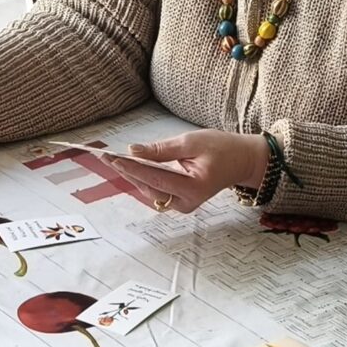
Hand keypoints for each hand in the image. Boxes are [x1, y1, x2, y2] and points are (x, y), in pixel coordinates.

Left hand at [103, 130, 268, 212]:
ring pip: (149, 191)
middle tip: (105, 156)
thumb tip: (134, 151)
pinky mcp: (179, 202)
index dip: (133, 168)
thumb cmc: (222, 149)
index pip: (156, 178)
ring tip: (113, 159)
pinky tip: (129, 166)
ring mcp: (182, 205)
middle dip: (127, 171)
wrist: (240, 162)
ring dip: (132, 175)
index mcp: (194, 188)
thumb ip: (162, 149)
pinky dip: (142, 178)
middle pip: (149, 187)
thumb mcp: (192, 142)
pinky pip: (155, 190)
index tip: (113, 158)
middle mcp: (187, 202)